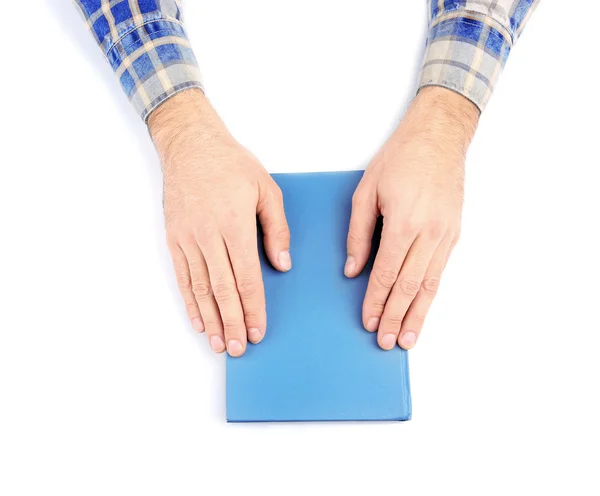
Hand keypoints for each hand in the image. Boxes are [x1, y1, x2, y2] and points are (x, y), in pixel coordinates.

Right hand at [149, 90, 290, 356]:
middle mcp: (209, 236)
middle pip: (223, 289)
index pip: (247, 277)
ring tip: (220, 343)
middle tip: (240, 348)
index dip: (254, 307)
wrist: (190, 145)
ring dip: (211, 319)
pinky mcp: (174, 238)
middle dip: (233, 322)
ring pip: (201, 288)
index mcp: (235, 224)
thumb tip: (282, 265)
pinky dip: (190, 301)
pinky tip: (199, 319)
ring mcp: (188, 239)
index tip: (259, 330)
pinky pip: (182, 276)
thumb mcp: (266, 189)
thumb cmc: (231, 164)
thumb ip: (276, 229)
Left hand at [345, 87, 478, 350]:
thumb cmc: (400, 159)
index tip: (367, 320)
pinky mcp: (454, 234)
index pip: (386, 274)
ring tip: (407, 339)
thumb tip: (353, 269)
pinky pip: (441, 272)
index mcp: (404, 223)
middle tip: (385, 341)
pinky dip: (432, 296)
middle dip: (394, 316)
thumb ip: (359, 234)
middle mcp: (429, 234)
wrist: (439, 137)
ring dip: (417, 315)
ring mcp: (446, 235)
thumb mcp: (367, 191)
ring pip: (430, 286)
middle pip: (409, 287)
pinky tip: (424, 310)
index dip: (375, 300)